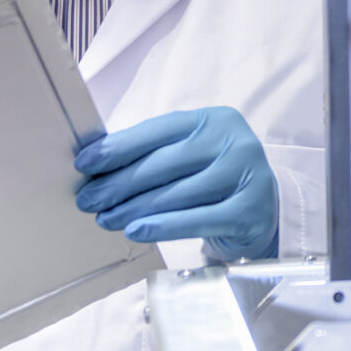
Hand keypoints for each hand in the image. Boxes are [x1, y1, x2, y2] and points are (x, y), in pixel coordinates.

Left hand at [73, 106, 279, 259]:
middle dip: (119, 183)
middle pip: (164, 164)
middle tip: (88, 200)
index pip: (158, 131)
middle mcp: (234, 142)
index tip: (84, 164)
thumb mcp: (193, 153)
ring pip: (176, 195)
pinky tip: (135, 231)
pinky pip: (196, 221)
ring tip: (105, 219)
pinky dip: (162, 227)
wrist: (266, 208)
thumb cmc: (215, 177)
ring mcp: (245, 176)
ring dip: (133, 209)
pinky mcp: (248, 212)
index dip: (118, 147)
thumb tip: (96, 163)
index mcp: (214, 120)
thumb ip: (156, 152)